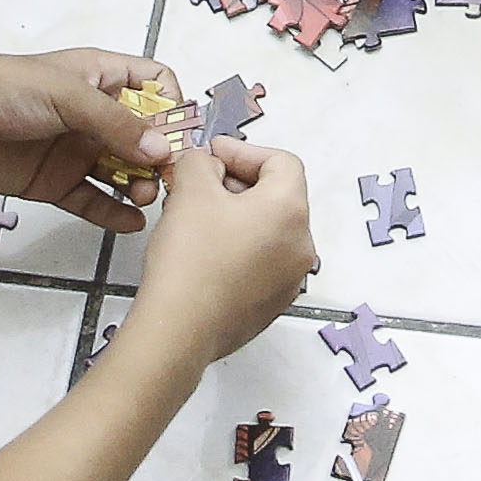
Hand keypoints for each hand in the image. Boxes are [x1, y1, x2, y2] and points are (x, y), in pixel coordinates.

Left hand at [0, 44, 182, 231]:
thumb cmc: (1, 88)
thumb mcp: (67, 96)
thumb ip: (116, 125)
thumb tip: (163, 150)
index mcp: (99, 78)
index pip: (153, 85)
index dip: (172, 106)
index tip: (178, 133)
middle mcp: (92, 114)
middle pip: (144, 135)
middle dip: (160, 156)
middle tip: (165, 178)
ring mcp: (73, 150)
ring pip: (121, 171)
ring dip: (139, 185)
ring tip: (143, 196)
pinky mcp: (53, 182)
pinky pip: (92, 201)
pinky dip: (112, 213)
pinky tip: (130, 222)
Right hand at [136, 138, 318, 357]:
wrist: (179, 328)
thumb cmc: (190, 259)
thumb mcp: (190, 189)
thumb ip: (201, 162)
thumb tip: (207, 164)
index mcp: (291, 210)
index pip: (280, 161)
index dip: (243, 151)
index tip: (213, 155)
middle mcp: (301, 245)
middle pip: (276, 197)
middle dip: (236, 184)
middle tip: (200, 185)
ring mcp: (290, 279)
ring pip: (267, 232)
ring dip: (236, 217)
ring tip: (196, 219)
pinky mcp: (271, 305)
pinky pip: (260, 264)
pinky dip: (237, 249)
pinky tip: (204, 254)